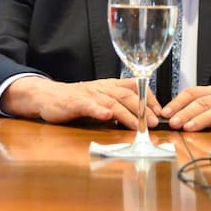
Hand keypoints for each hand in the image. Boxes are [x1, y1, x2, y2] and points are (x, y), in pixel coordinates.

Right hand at [0, 77, 158, 129]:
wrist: (49, 96)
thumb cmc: (77, 100)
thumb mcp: (101, 99)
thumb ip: (118, 106)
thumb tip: (141, 118)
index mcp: (110, 86)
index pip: (136, 87)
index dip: (150, 98)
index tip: (160, 112)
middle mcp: (103, 88)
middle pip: (128, 95)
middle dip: (143, 109)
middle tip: (153, 123)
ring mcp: (90, 95)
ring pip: (113, 102)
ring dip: (127, 114)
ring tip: (138, 125)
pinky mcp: (76, 103)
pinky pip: (89, 105)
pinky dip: (99, 110)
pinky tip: (107, 116)